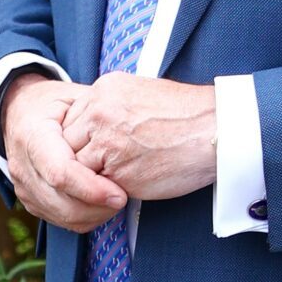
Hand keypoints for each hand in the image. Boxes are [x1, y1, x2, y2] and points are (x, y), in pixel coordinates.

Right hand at [2, 72, 126, 233]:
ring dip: (95, 215)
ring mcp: (24, 186)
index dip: (91, 189)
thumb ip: (95, 118)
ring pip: (63, 217)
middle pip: (62, 202)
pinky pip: (61, 222)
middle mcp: (23, 165)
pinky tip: (101, 206)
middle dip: (98, 207)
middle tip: (124, 198)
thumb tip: (125, 138)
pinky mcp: (30, 201)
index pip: (60, 173)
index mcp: (32, 135)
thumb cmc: (54, 104)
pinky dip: (85, 219)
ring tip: (116, 201)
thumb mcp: (75, 98)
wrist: (20, 112)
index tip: (120, 193)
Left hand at [61, 74, 216, 200]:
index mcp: (104, 89)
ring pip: (77, 167)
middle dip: (78, 159)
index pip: (70, 119)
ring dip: (88, 179)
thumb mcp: (142, 93)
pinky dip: (102, 192)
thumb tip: (96, 125)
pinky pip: (95, 187)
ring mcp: (106, 141)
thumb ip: (113, 107)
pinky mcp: (118, 170)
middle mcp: (99, 112)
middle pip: (66, 143)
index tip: (89, 150)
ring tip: (105, 184)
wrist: (215, 129)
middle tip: (90, 172)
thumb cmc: (187, 115)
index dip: (78, 139)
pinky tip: (119, 190)